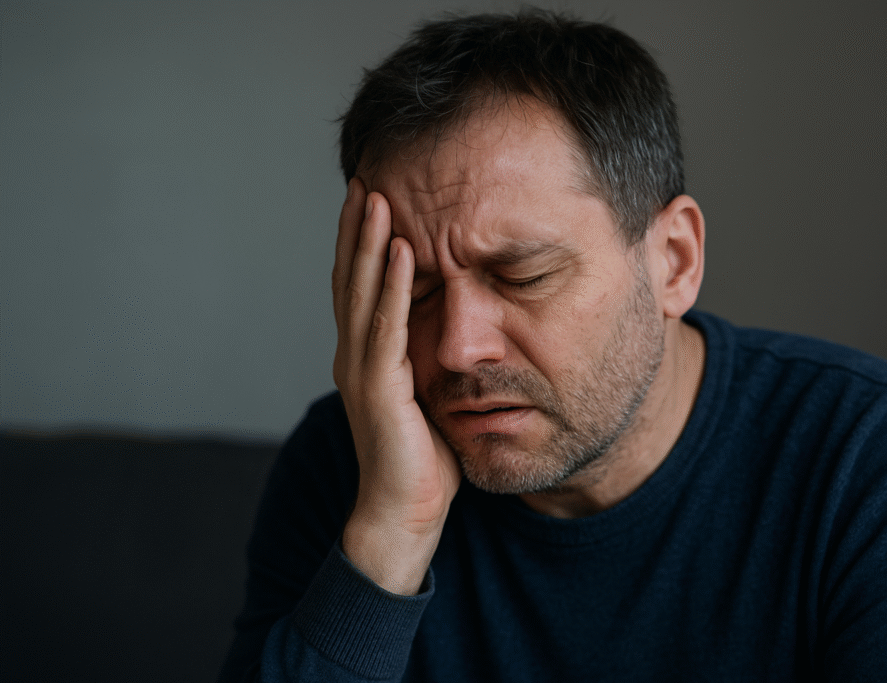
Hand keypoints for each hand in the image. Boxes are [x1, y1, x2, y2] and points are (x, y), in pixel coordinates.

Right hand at [332, 178, 460, 594]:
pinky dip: (392, 286)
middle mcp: (354, 356)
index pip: (360, 287)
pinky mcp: (378, 388)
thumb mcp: (427, 396)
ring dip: (367, 242)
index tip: (371, 198)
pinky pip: (386, 327)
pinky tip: (399, 250)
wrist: (404, 514)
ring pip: (361, 293)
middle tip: (363, 179)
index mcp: (366, 356)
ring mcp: (361, 370)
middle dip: (356, 228)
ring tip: (375, 196)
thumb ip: (427, 360)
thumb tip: (454, 329)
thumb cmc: (423, 459)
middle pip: (351, 278)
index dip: (360, 242)